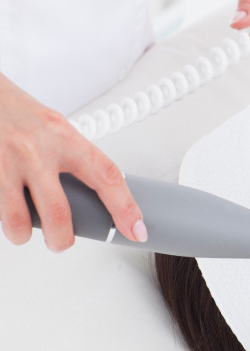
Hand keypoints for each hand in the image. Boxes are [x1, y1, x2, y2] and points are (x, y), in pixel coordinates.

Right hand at [0, 73, 145, 250]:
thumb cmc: (12, 109)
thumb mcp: (52, 127)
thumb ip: (70, 158)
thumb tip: (90, 194)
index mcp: (64, 137)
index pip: (107, 177)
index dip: (126, 208)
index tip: (135, 229)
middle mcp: (36, 149)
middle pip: (60, 213)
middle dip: (62, 239)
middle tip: (61, 242)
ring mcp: (4, 162)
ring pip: (18, 221)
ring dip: (23, 234)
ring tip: (24, 231)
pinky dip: (0, 215)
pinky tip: (3, 207)